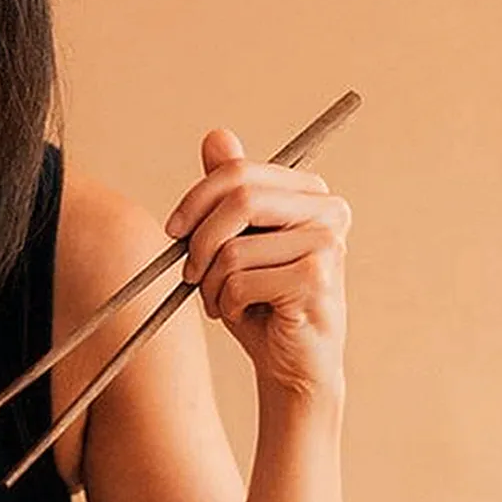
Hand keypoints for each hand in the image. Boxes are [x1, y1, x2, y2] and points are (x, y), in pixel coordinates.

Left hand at [165, 129, 350, 398]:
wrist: (291, 366)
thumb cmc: (262, 304)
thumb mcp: (236, 243)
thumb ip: (230, 192)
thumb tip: (216, 136)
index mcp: (310, 193)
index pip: (239, 172)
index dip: (195, 199)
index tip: (173, 230)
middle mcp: (328, 210)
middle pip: (238, 198)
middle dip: (199, 240)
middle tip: (191, 273)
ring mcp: (327, 244)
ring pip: (233, 248)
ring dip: (212, 284)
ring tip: (224, 303)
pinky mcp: (317, 280)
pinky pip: (241, 281)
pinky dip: (227, 304)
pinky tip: (243, 316)